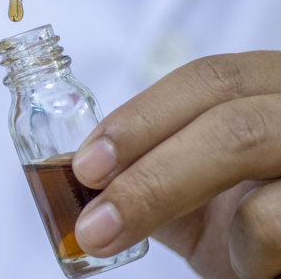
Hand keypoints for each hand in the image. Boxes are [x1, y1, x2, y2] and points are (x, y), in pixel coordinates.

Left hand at [72, 52, 280, 277]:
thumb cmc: (258, 232)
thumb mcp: (197, 195)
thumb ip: (148, 170)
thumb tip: (76, 170)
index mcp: (269, 89)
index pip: (208, 77)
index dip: (140, 116)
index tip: (86, 162)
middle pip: (224, 111)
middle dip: (143, 162)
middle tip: (93, 216)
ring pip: (245, 141)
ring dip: (163, 194)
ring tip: (120, 238)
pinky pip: (278, 217)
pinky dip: (245, 246)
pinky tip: (245, 264)